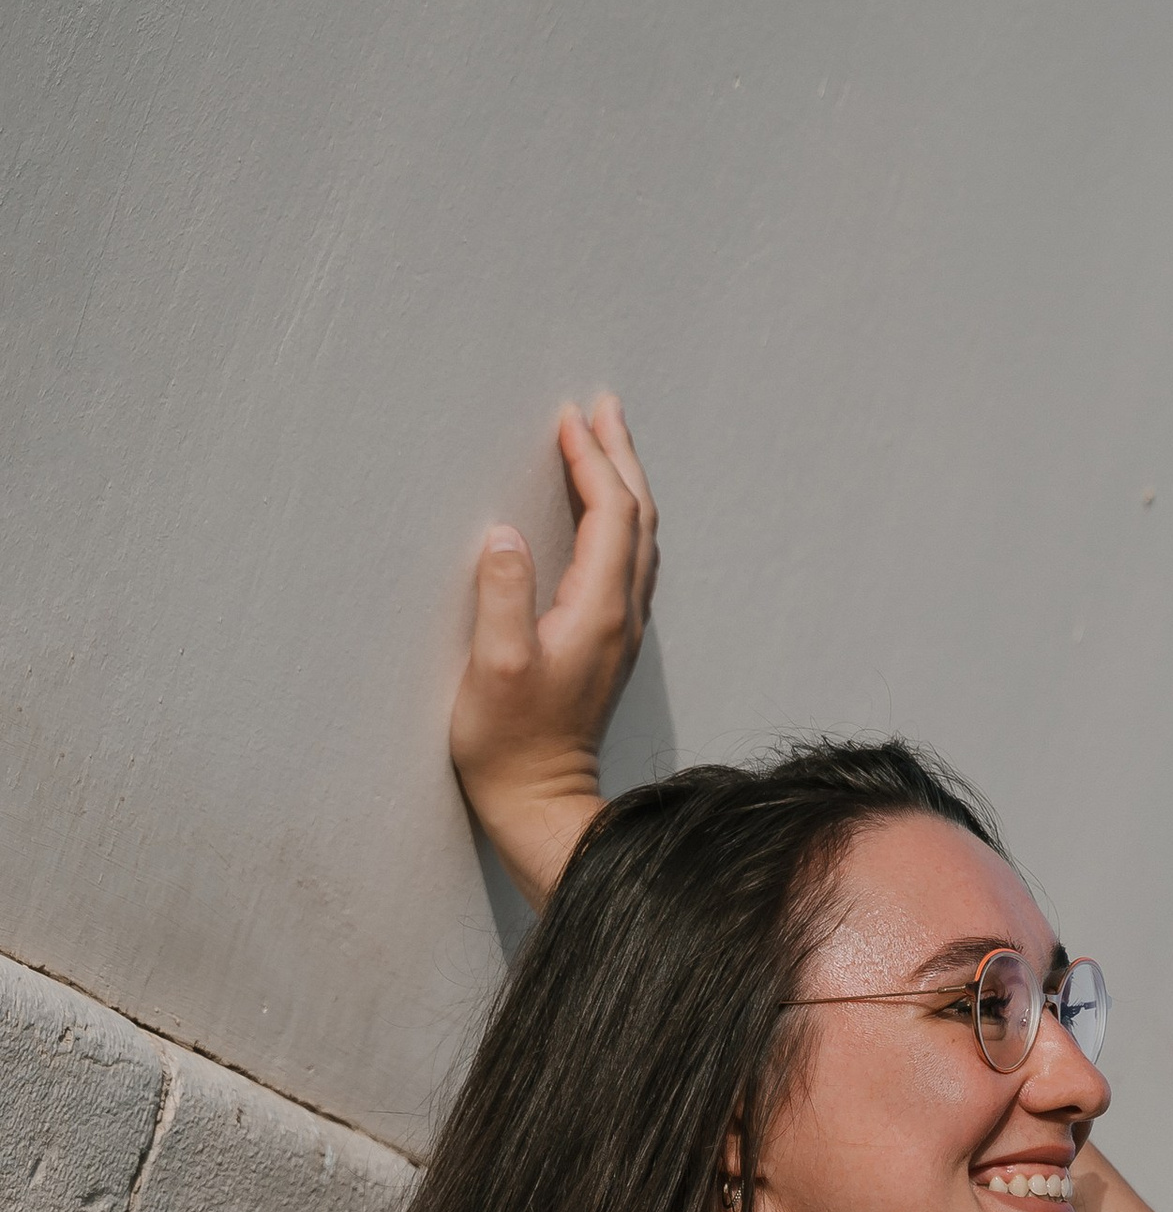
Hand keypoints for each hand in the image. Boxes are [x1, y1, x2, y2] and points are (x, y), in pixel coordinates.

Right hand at [449, 394, 658, 903]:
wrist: (540, 804)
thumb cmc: (509, 742)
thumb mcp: (494, 669)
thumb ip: (501, 598)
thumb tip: (504, 536)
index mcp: (599, 610)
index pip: (610, 514)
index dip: (592, 461)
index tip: (569, 419)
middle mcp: (622, 615)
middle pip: (637, 517)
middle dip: (620, 456)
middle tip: (601, 407)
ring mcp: (620, 631)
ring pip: (639, 538)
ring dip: (625, 484)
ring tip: (605, 443)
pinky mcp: (607, 644)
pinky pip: (628, 562)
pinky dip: (620, 521)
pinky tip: (606, 515)